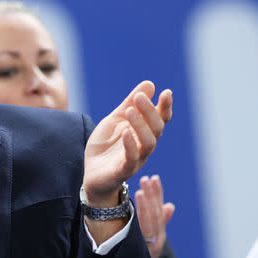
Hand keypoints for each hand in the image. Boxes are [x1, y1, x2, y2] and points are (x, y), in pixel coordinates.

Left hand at [83, 81, 171, 206]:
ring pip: (148, 144)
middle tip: (139, 96)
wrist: (91, 172)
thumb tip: (149, 84)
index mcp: (144, 133)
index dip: (165, 107)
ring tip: (130, 110)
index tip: (166, 92)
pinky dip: (130, 145)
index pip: (160, 119)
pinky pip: (131, 159)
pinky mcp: (123, 171)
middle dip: (150, 112)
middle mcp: (144, 146)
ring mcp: (136, 159)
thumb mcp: (115, 120)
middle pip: (156, 129)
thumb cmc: (107, 146)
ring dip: (141, 125)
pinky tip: (125, 132)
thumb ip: (130, 104)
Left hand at [135, 175, 174, 257]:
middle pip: (156, 213)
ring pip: (150, 219)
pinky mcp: (142, 247)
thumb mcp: (153, 240)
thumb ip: (160, 222)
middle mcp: (158, 239)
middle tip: (147, 178)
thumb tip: (169, 205)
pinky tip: (135, 201)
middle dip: (152, 195)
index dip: (157, 194)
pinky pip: (142, 228)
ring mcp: (151, 244)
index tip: (154, 178)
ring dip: (147, 202)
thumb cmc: (142, 255)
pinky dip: (141, 213)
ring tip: (141, 187)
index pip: (160, 210)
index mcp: (160, 234)